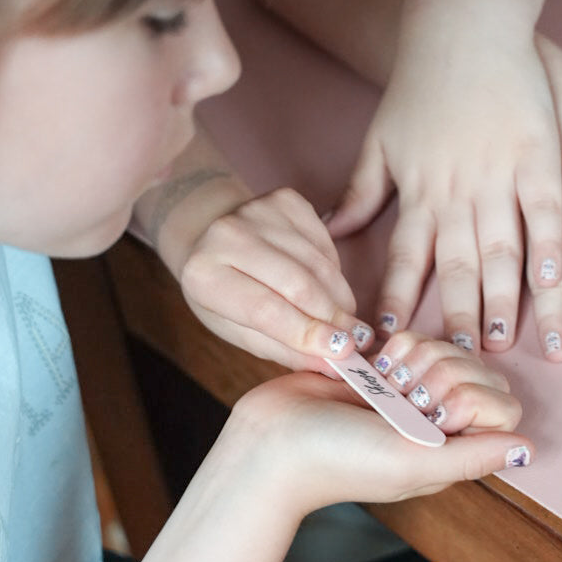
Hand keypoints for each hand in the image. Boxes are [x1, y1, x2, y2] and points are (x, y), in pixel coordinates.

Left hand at [179, 186, 374, 372]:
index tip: (342, 353)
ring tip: (346, 318)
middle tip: (357, 341)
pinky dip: (334, 270)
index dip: (307, 332)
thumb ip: (283, 348)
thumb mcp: (237, 329)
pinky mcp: (285, 198)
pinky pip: (325, 241)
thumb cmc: (223, 290)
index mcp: (204, 275)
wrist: (208, 233)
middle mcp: (226, 235)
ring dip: (339, 296)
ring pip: (318, 263)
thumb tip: (333, 364)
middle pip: (298, 283)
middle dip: (333, 316)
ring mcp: (258, 210)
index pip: (265, 310)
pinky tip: (327, 284)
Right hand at [225, 333, 532, 516]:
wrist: (271, 438)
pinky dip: (399, 346)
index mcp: (452, 452)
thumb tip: (530, 450)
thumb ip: (472, 456)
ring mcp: (412, 393)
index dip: (473, 398)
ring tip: (386, 385)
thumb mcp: (411, 463)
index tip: (434, 413)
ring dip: (418, 359)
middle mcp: (438, 423)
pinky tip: (374, 368)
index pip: (502, 407)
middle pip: (479, 372)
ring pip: (450, 349)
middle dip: (443, 373)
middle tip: (404, 397)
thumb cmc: (337, 461)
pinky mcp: (385, 368)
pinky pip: (416, 338)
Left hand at [327, 32, 561, 354]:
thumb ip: (361, 192)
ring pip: (499, 250)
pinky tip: (552, 283)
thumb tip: (329, 231)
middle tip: (454, 365)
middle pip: (453, 268)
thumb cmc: (421, 83)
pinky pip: (544, 213)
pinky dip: (549, 250)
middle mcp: (455, 192)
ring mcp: (499, 175)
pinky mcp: (537, 157)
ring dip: (499, 300)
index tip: (391, 342)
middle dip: (452, 320)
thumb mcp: (381, 139)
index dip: (397, 302)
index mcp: (417, 190)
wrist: (465, 26)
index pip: (402, 259)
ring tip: (500, 343)